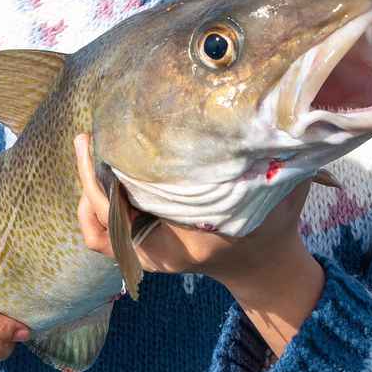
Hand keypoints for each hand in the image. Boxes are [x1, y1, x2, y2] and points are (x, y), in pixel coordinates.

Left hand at [73, 134, 311, 286]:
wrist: (261, 263)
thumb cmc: (272, 220)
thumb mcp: (282, 188)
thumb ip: (276, 157)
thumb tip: (275, 108)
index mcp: (193, 237)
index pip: (138, 206)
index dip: (117, 176)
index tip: (114, 142)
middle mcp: (163, 250)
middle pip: (108, 213)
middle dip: (94, 174)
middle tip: (89, 136)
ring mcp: (149, 253)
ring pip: (99, 226)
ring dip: (89, 190)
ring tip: (89, 148)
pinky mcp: (142, 249)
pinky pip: (101, 237)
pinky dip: (91, 212)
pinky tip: (95, 180)